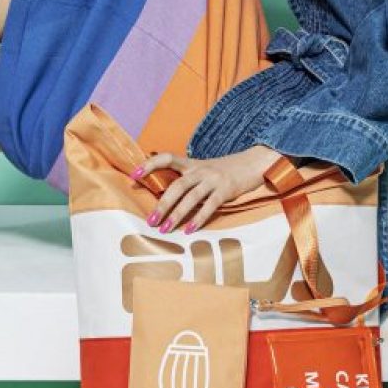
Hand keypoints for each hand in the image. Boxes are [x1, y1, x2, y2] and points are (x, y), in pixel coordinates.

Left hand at [135, 150, 272, 234]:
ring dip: (176, 214)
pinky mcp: (226, 190)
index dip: (150, 164)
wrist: (253, 163)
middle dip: (162, 204)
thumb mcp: (203, 170)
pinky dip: (198, 218)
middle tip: (151, 220)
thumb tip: (166, 200)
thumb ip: (187, 180)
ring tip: (165, 229)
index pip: (166, 158)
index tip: (134, 175)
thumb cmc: (224, 171)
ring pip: (191, 196)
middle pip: (177, 185)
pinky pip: (210, 205)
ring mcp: (213, 179)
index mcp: (191, 163)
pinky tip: (189, 230)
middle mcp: (200, 169)